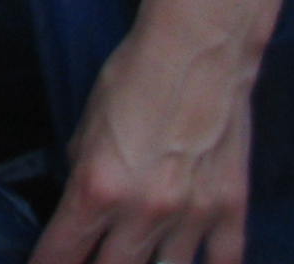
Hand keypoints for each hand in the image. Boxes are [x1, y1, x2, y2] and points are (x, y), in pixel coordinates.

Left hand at [34, 15, 258, 263]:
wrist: (198, 50)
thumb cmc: (133, 75)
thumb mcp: (88, 122)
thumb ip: (84, 169)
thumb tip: (83, 202)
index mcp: (97, 187)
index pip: (62, 251)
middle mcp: (142, 213)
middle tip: (89, 262)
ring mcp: (191, 217)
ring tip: (138, 260)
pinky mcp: (231, 211)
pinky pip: (222, 263)